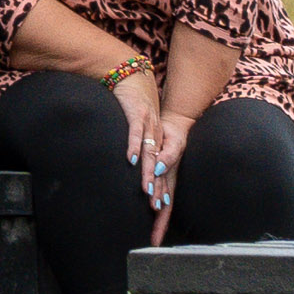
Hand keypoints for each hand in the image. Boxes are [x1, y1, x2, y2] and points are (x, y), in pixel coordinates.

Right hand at [116, 66, 173, 236]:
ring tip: (146, 189)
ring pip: (150, 154)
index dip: (160, 193)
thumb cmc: (134, 108)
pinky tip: (132, 159)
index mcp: (158, 145)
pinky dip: (135, 146)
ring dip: (149, 172)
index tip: (158, 215)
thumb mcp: (140, 132)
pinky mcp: (138, 114)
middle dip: (157, 189)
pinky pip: (136, 133)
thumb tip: (133, 172)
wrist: (134, 78)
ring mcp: (149, 126)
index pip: (162, 174)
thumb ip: (138, 151)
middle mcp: (156, 138)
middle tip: (155, 208)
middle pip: (158, 169)